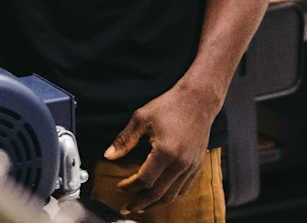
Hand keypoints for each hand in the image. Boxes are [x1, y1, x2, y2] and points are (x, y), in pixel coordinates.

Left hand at [102, 82, 216, 214]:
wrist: (197, 100)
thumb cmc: (170, 106)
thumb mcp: (141, 118)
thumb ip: (124, 140)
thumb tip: (109, 155)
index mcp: (166, 152)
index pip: (145, 180)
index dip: (130, 186)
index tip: (120, 187)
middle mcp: (181, 163)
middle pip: (158, 193)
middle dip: (141, 202)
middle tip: (127, 208)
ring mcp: (191, 166)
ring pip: (172, 195)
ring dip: (155, 203)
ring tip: (141, 207)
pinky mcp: (197, 165)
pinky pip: (183, 188)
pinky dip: (170, 196)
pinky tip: (160, 196)